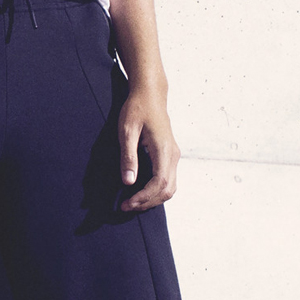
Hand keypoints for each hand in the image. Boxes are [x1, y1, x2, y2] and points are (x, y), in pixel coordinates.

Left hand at [117, 84, 179, 211]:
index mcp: (164, 149)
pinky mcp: (169, 154)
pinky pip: (168, 179)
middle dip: (148, 202)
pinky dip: (156, 190)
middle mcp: (173, 155)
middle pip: (168, 190)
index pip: (160, 183)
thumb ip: (128, 156)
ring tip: (133, 202)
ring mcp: (173, 155)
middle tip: (126, 206)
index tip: (127, 203)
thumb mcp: (127, 130)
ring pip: (170, 187)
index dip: (144, 197)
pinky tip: (141, 191)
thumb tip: (129, 182)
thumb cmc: (137, 108)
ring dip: (153, 198)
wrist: (150, 93)